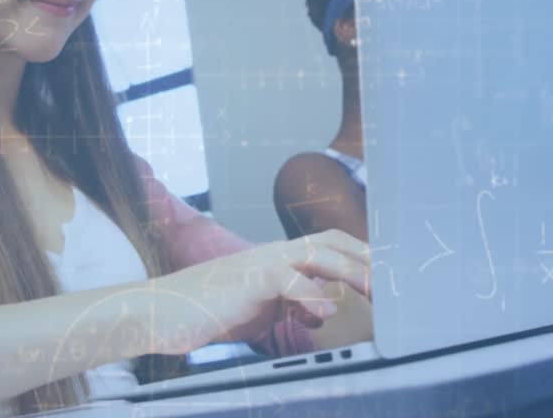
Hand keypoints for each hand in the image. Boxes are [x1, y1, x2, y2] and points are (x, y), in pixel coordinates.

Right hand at [140, 230, 370, 354]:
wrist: (161, 311)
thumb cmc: (206, 311)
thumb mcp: (259, 308)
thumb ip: (290, 304)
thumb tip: (320, 309)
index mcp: (276, 259)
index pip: (326, 245)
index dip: (358, 255)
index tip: (385, 273)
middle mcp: (272, 254)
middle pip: (329, 241)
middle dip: (364, 258)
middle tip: (391, 282)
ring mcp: (260, 264)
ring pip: (316, 254)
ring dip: (350, 272)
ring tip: (374, 292)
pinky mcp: (247, 281)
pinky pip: (287, 280)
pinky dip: (311, 295)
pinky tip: (324, 313)